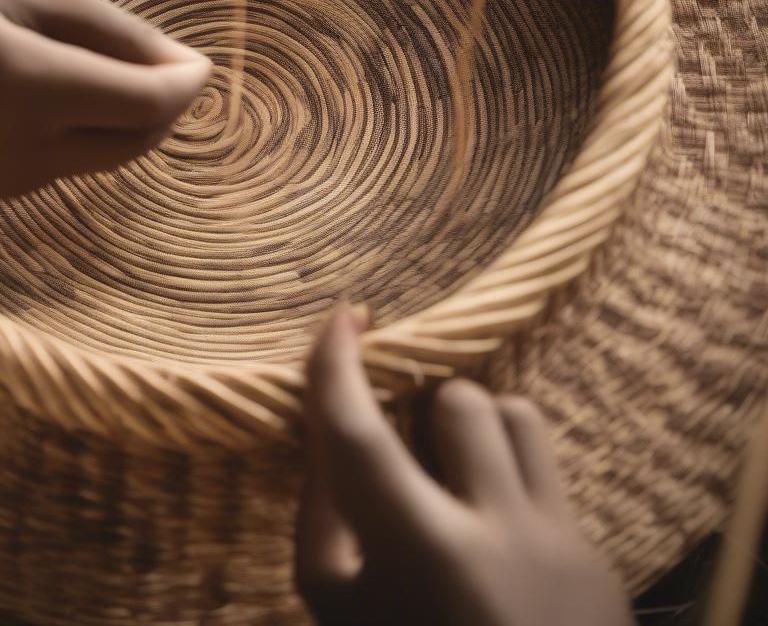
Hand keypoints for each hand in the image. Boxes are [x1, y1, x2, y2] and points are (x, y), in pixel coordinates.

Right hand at [0, 0, 210, 196]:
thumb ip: (109, 29)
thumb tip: (181, 61)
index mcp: (34, 87)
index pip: (147, 104)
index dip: (187, 85)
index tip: (203, 61)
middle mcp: (30, 146)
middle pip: (141, 140)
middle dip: (169, 105)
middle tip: (169, 65)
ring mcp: (16, 178)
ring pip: (114, 157)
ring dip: (135, 120)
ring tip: (119, 74)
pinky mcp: (5, 191)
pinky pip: (77, 164)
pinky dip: (95, 132)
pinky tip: (71, 97)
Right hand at [297, 308, 633, 625]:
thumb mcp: (338, 608)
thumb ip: (322, 513)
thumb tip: (327, 422)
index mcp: (417, 557)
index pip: (357, 433)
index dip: (336, 364)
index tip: (341, 319)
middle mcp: (494, 536)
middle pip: (455, 401)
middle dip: (418, 405)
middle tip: (405, 447)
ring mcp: (557, 541)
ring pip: (513, 411)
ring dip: (469, 426)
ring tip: (452, 473)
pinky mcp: (595, 550)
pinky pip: (547, 460)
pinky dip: (507, 462)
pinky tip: (491, 509)